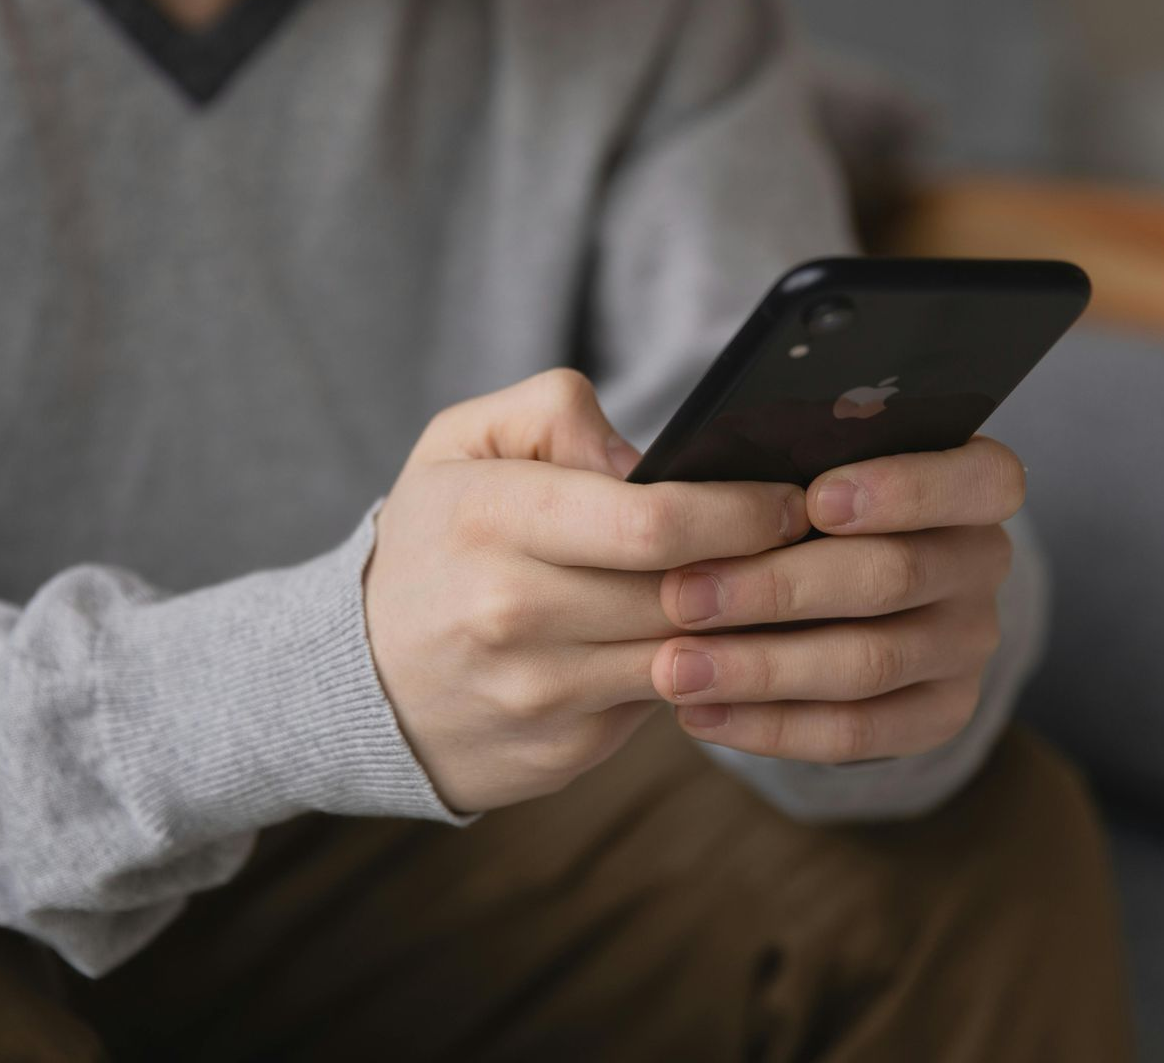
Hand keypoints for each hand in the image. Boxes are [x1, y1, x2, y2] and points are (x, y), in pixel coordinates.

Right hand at [364, 369, 808, 812]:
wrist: (358, 678)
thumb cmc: (430, 544)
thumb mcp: (459, 444)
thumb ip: (551, 412)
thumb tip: (648, 459)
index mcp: (488, 518)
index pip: (652, 522)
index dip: (740, 510)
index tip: (788, 501)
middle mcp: (510, 612)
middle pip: (685, 592)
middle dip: (762, 568)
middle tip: (805, 545)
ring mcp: (536, 692)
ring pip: (687, 656)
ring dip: (741, 627)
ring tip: (768, 591)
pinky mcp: (561, 752)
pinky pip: (661, 708)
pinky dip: (696, 675)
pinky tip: (703, 644)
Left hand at [655, 437, 1025, 763]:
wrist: (809, 593)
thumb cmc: (785, 505)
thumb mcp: (785, 466)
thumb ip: (762, 460)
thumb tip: (680, 469)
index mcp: (966, 481)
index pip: (980, 479)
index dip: (903, 489)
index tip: (814, 500)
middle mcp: (979, 561)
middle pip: (893, 575)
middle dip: (777, 587)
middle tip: (683, 596)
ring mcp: (966, 643)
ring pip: (868, 662)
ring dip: (760, 669)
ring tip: (675, 669)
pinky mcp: (938, 713)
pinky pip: (856, 732)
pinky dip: (769, 727)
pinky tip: (698, 714)